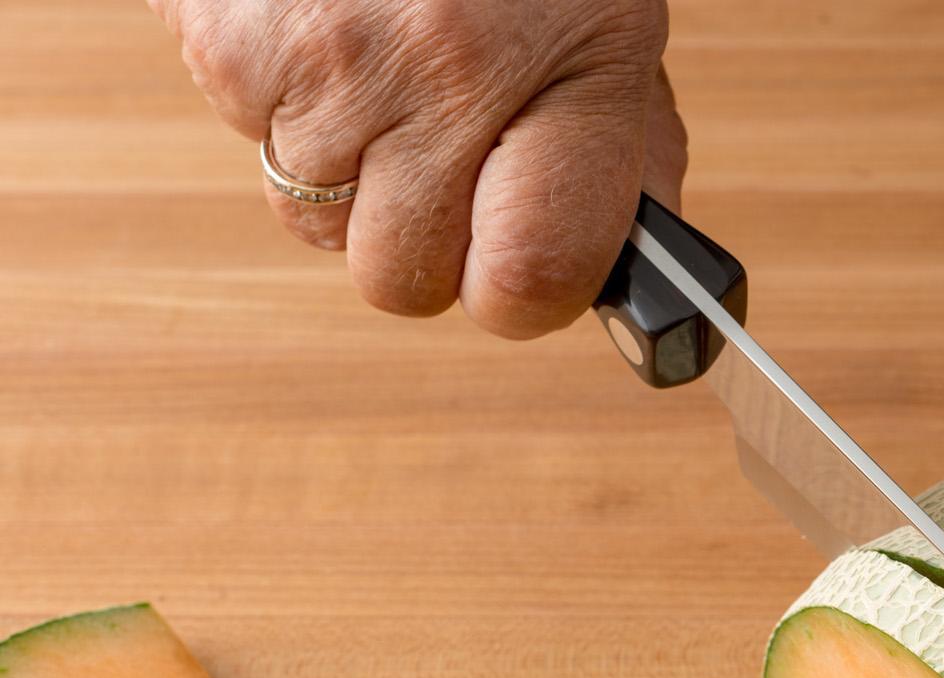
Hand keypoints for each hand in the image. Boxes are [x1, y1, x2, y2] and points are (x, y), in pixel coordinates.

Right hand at [152, 0, 687, 338]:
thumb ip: (627, 158)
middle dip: (423, 241)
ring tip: (387, 67)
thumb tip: (631, 281)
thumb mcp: (614, 28)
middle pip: (401, 280)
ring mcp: (324, 59)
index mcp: (568, 74)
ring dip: (349, 170)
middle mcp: (441, 73)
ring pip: (314, 221)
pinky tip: (329, 28)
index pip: (527, 282)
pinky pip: (248, 141)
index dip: (521, 295)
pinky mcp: (224, 39)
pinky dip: (283, 104)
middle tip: (446, 154)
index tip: (523, 267)